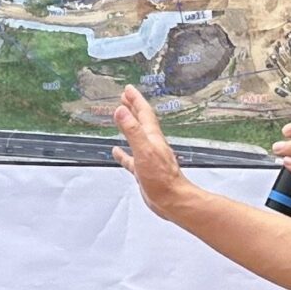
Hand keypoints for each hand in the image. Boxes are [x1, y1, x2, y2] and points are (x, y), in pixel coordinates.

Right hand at [113, 86, 195, 220]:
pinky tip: (117, 151)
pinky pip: (131, 158)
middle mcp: (151, 144)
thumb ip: (132, 130)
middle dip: (133, 107)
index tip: (128, 89)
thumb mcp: (144, 150)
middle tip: (126, 96)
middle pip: (141, 121)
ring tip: (121, 116)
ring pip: (136, 137)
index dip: (135, 99)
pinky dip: (123, 153)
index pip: (143, 113)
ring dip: (129, 125)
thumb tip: (121, 111)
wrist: (172, 200)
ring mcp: (148, 157)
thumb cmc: (162, 178)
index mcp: (152, 137)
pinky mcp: (143, 171)